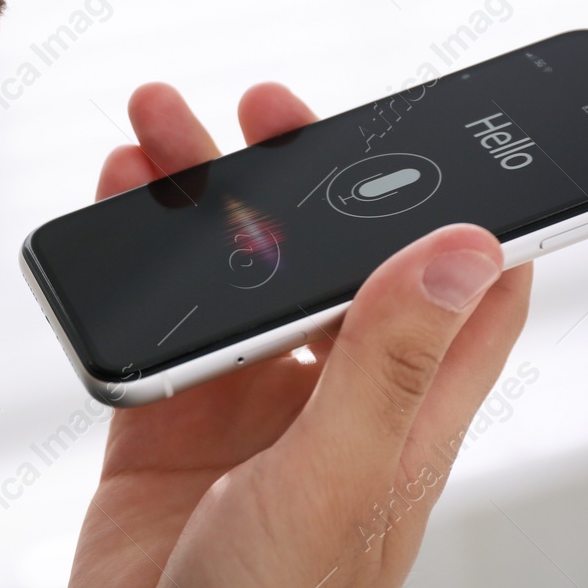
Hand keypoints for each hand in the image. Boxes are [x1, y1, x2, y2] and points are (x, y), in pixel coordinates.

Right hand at [67, 82, 532, 587]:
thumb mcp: (339, 477)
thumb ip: (390, 363)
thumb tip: (466, 246)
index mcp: (401, 412)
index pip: (467, 292)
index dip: (465, 206)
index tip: (444, 129)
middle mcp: (331, 400)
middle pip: (333, 258)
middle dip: (304, 174)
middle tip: (268, 110)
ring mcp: (247, 408)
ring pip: (238, 274)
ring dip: (206, 199)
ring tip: (163, 133)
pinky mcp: (169, 421)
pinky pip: (158, 319)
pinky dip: (137, 256)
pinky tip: (119, 203)